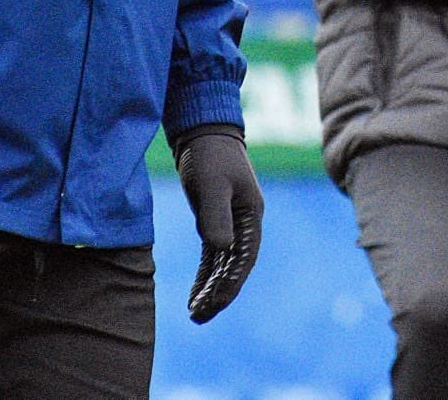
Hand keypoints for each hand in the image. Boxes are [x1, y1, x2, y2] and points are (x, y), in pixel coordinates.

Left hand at [173, 124, 263, 322]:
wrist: (201, 130)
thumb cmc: (209, 155)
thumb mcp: (212, 184)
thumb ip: (216, 216)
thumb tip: (221, 250)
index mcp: (251, 215)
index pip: (244, 258)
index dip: (230, 284)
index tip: (213, 304)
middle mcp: (245, 222)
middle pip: (235, 266)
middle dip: (220, 293)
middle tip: (199, 316)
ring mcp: (231, 221)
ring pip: (224, 264)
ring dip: (212, 288)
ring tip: (196, 313)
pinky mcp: (215, 219)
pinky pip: (213, 255)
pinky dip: (207, 274)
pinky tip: (197, 292)